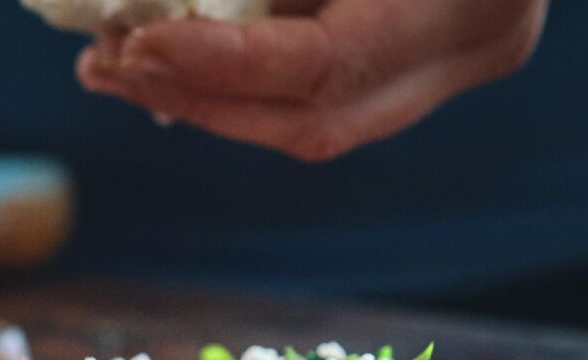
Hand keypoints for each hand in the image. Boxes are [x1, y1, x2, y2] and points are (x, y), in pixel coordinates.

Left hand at [77, 0, 546, 160]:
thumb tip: (181, 17)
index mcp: (469, 1)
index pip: (329, 64)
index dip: (223, 62)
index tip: (140, 41)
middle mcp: (479, 43)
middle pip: (312, 118)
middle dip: (197, 97)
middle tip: (108, 64)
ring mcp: (460, 58)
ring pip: (311, 120)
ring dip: (205, 98)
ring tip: (115, 66)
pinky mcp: (431, 56)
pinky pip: (323, 90)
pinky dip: (244, 79)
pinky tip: (171, 59)